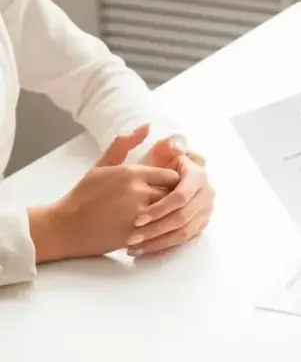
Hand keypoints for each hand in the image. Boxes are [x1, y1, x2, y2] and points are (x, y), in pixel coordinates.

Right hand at [29, 125, 179, 262]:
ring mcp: (138, 215)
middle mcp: (138, 192)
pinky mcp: (136, 235)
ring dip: (166, 214)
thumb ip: (125, 144)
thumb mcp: (103, 165)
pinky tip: (149, 228)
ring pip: (168, 213)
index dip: (170, 182)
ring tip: (158, 215)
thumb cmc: (85, 194)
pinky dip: (158, 229)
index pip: (172, 176)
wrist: (66, 227)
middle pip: (173, 195)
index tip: (164, 186)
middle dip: (171, 198)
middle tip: (163, 202)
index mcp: (132, 173)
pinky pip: (160, 230)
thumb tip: (147, 126)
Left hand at [127, 137, 213, 256]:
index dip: (159, 210)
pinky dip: (163, 247)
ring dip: (158, 241)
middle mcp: (206, 193)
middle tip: (132, 238)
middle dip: (156, 229)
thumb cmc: (161, 163)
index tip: (137, 219)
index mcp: (197, 176)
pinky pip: (183, 240)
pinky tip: (143, 251)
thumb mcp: (163, 151)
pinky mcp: (201, 224)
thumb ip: (167, 146)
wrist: (170, 179)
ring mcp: (205, 210)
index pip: (179, 198)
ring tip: (133, 247)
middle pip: (181, 218)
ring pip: (183, 232)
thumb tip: (176, 145)